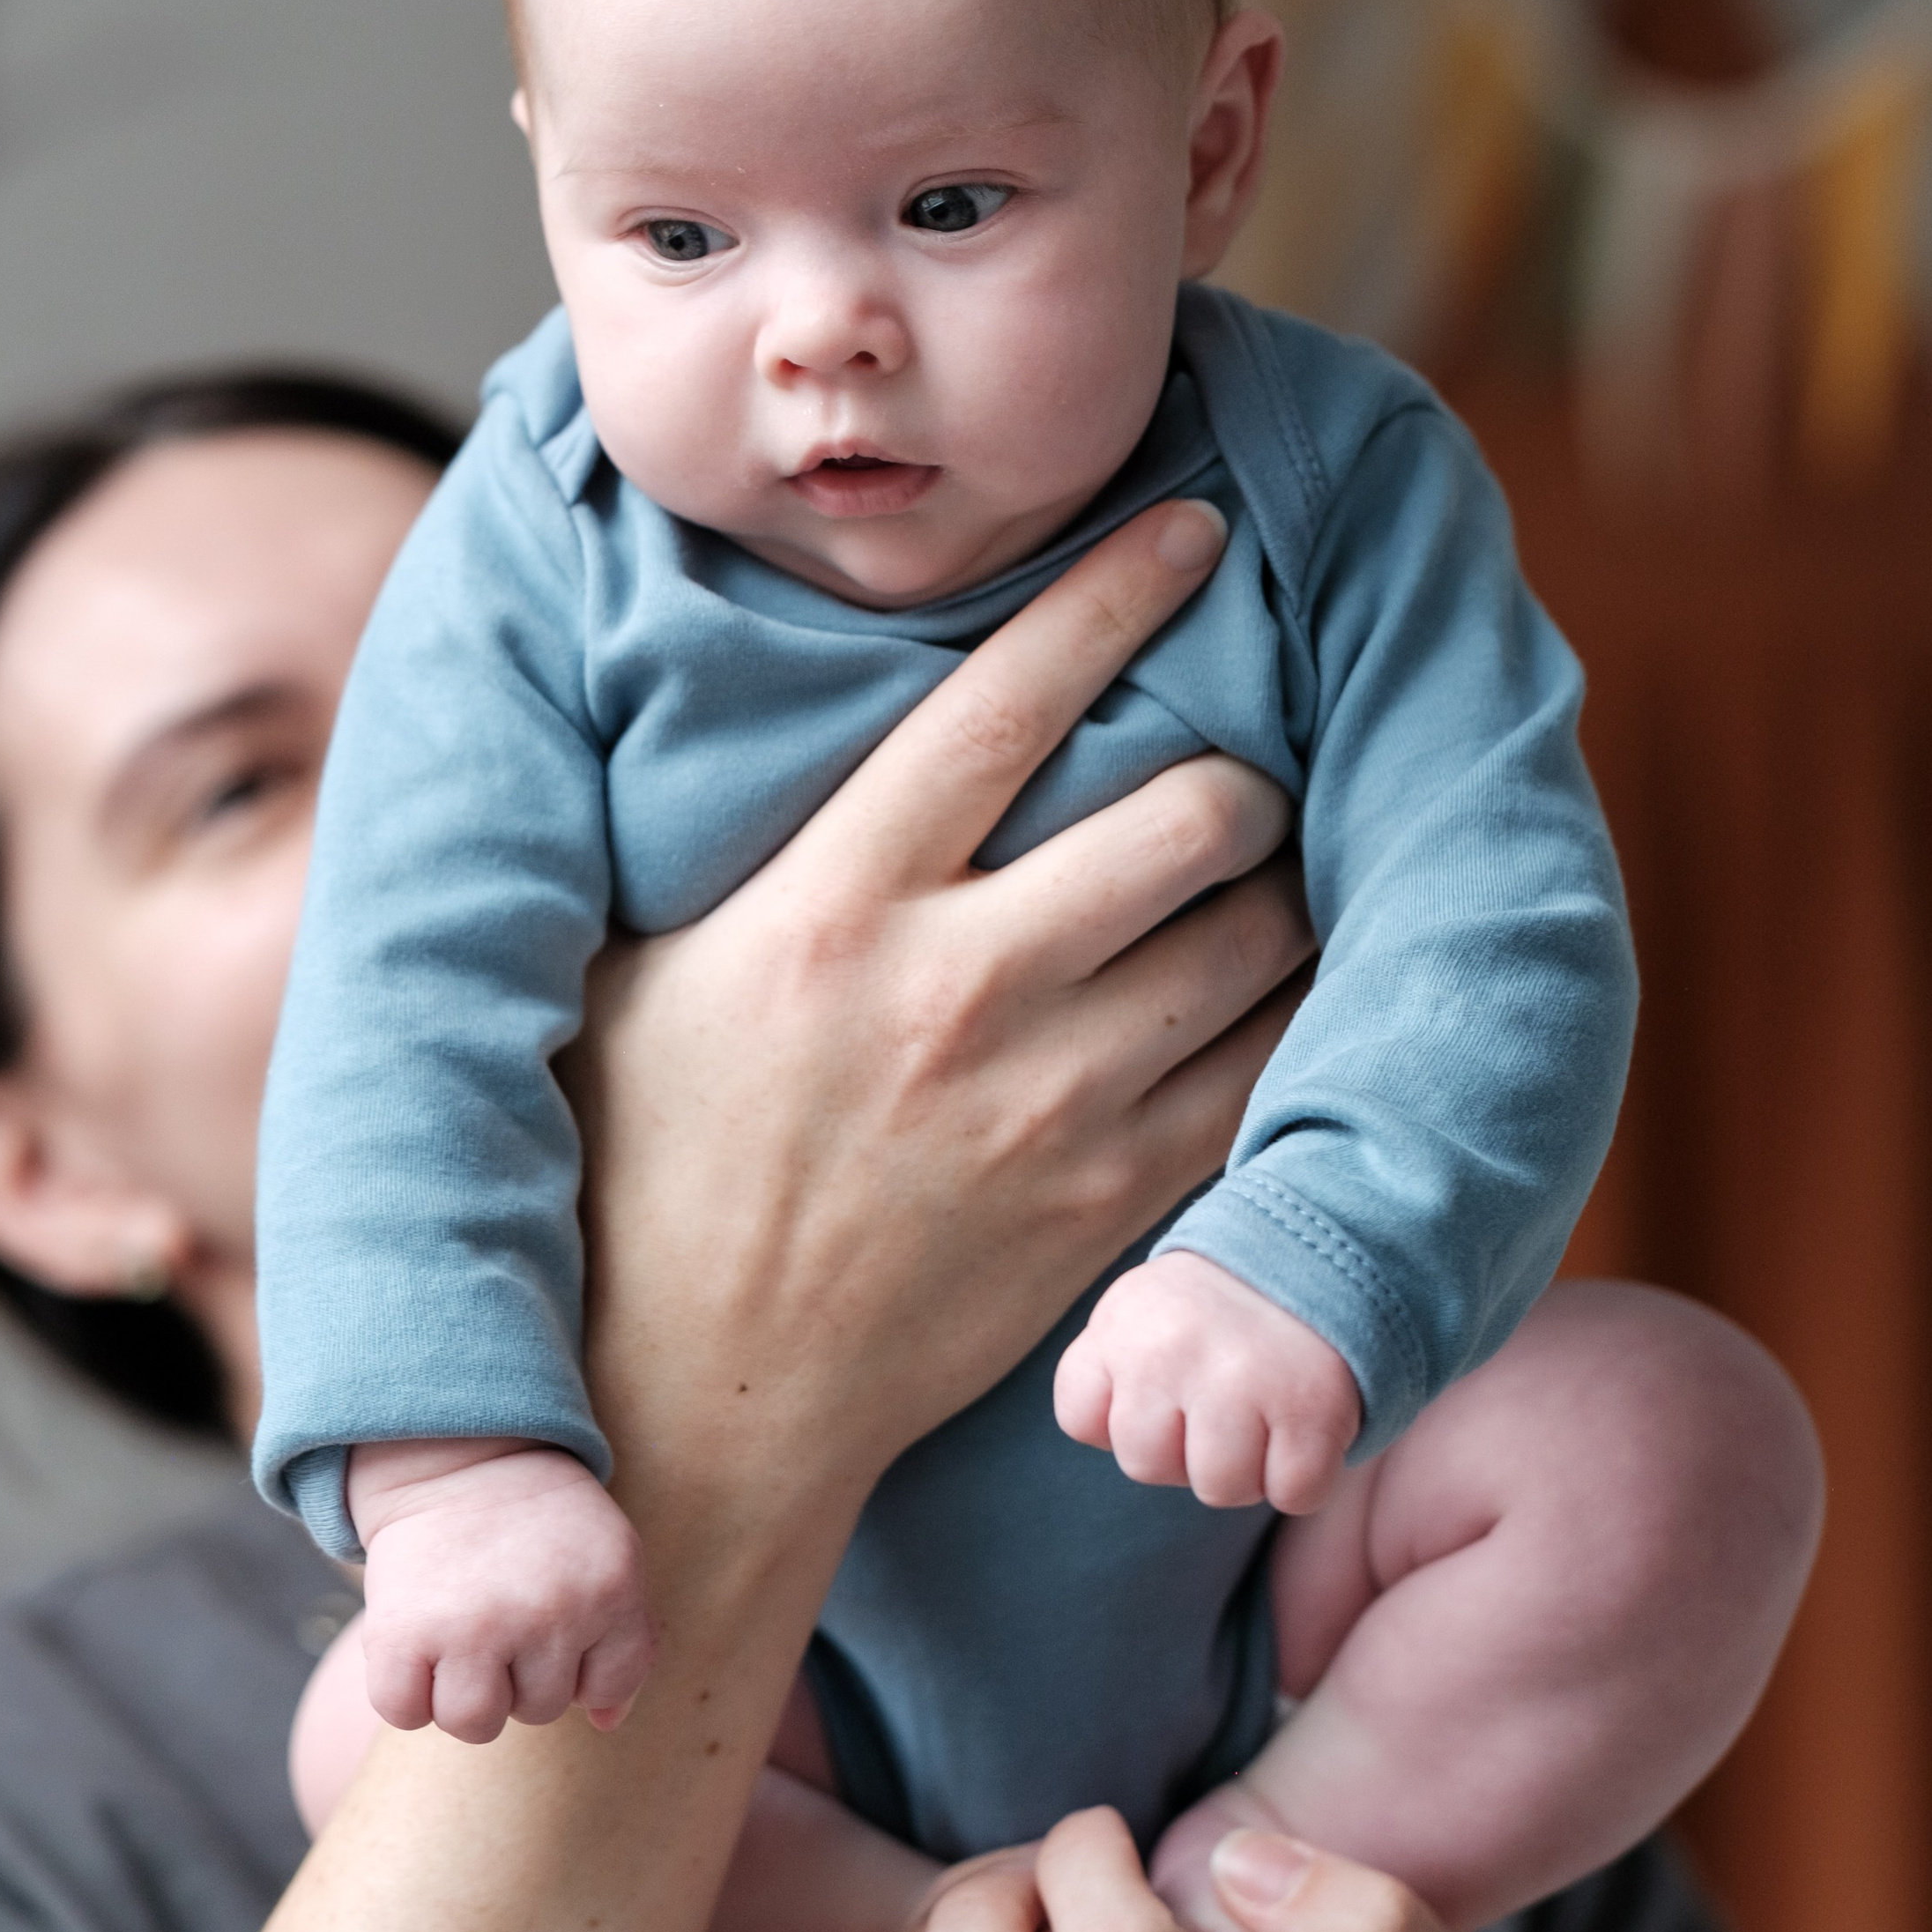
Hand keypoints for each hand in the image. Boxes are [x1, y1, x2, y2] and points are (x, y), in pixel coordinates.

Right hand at [349, 1436, 655, 1742]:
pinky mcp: (404, 1632)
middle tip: (502, 1608)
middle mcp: (549, 1611)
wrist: (459, 1455)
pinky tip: (417, 1645)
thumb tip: (605, 1723)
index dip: (581, 1665)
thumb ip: (625, 1644)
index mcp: (612, 1590)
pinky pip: (404, 1712)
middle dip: (519, 1672)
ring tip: (461, 1636)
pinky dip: (404, 1693)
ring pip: (475, 1724)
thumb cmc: (540, 1525)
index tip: (558, 1617)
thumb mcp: (607, 1561)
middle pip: (539, 1710)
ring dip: (464, 1692)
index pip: (607, 1686)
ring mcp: (475, 1625)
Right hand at [569, 501, 1316, 1523]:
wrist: (695, 1402)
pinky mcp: (1111, 1206)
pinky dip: (1292, 1018)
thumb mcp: (640, 971)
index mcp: (833, 902)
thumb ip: (736, 850)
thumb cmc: (641, 1166)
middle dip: (1236, 773)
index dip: (1115, 593)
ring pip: (1254, 941)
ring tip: (1260, 881)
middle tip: (1224, 776)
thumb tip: (752, 713)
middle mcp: (959, 988)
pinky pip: (1263, 1076)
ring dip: (1279, 891)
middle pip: (1189, 816)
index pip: (1006, 702)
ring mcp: (1052, 1105)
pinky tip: (1279, 995)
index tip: (1191, 528)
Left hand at [1053, 1251, 1361, 1512]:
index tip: (1156, 1388)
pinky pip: (1293, 1494)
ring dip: (1244, 1469)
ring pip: (1219, 1489)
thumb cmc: (1212, 1311)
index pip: (1079, 1418)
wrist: (1317, 1254)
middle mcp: (1173, 1349)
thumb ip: (1103, 1372)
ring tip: (1259, 1413)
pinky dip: (1302, 1477)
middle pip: (1145, 1466)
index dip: (1119, 1419)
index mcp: (1122, 1323)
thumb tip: (1108, 1437)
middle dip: (1180, 1450)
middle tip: (1215, 1402)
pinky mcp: (1312, 1408)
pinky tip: (1301, 1427)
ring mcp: (1243, 1380)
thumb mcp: (1138, 1312)